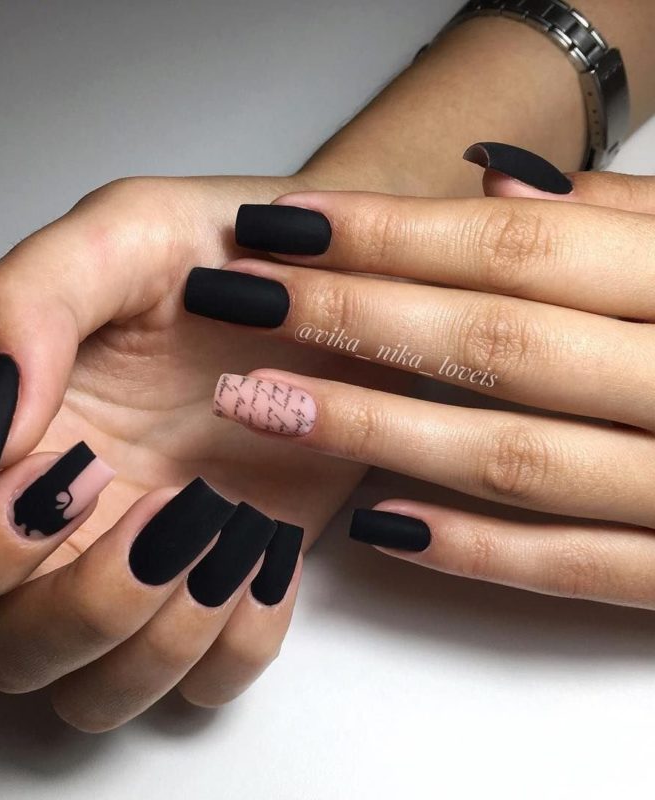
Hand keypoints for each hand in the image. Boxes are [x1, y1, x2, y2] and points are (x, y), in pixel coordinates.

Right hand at [0, 173, 384, 730]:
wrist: (327, 284)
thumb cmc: (211, 255)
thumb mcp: (112, 239)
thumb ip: (23, 311)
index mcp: (14, 453)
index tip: (76, 465)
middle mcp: (69, 530)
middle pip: (8, 656)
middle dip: (83, 610)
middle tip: (166, 510)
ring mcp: (152, 570)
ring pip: (99, 694)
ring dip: (164, 637)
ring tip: (227, 524)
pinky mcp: (229, 588)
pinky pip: (208, 686)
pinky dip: (236, 645)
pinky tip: (266, 553)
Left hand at [188, 143, 654, 609]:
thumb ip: (619, 214)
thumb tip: (491, 180)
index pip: (512, 244)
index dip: (386, 232)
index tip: (281, 222)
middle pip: (492, 339)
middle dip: (351, 317)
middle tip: (238, 303)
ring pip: (512, 455)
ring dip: (373, 429)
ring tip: (263, 406)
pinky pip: (573, 567)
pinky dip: (472, 550)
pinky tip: (374, 527)